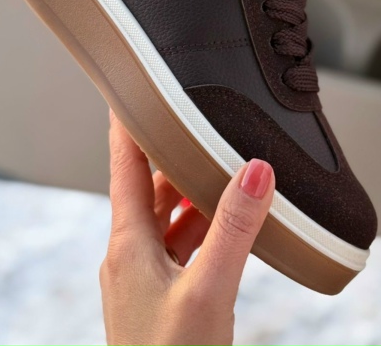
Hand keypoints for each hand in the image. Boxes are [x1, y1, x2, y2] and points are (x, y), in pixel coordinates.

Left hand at [100, 110, 274, 345]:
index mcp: (128, 243)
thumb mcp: (210, 291)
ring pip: (165, 215)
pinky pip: (178, 243)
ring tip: (219, 164)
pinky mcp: (161, 295)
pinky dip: (199, 224)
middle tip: (197, 119)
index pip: (124, 164)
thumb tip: (256, 170)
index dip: (128, 122)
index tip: (130, 85)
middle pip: (148, 186)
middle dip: (172, 153)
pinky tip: (224, 223)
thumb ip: (234, 229)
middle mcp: (129, 253)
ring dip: (188, 190)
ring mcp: (143, 276)